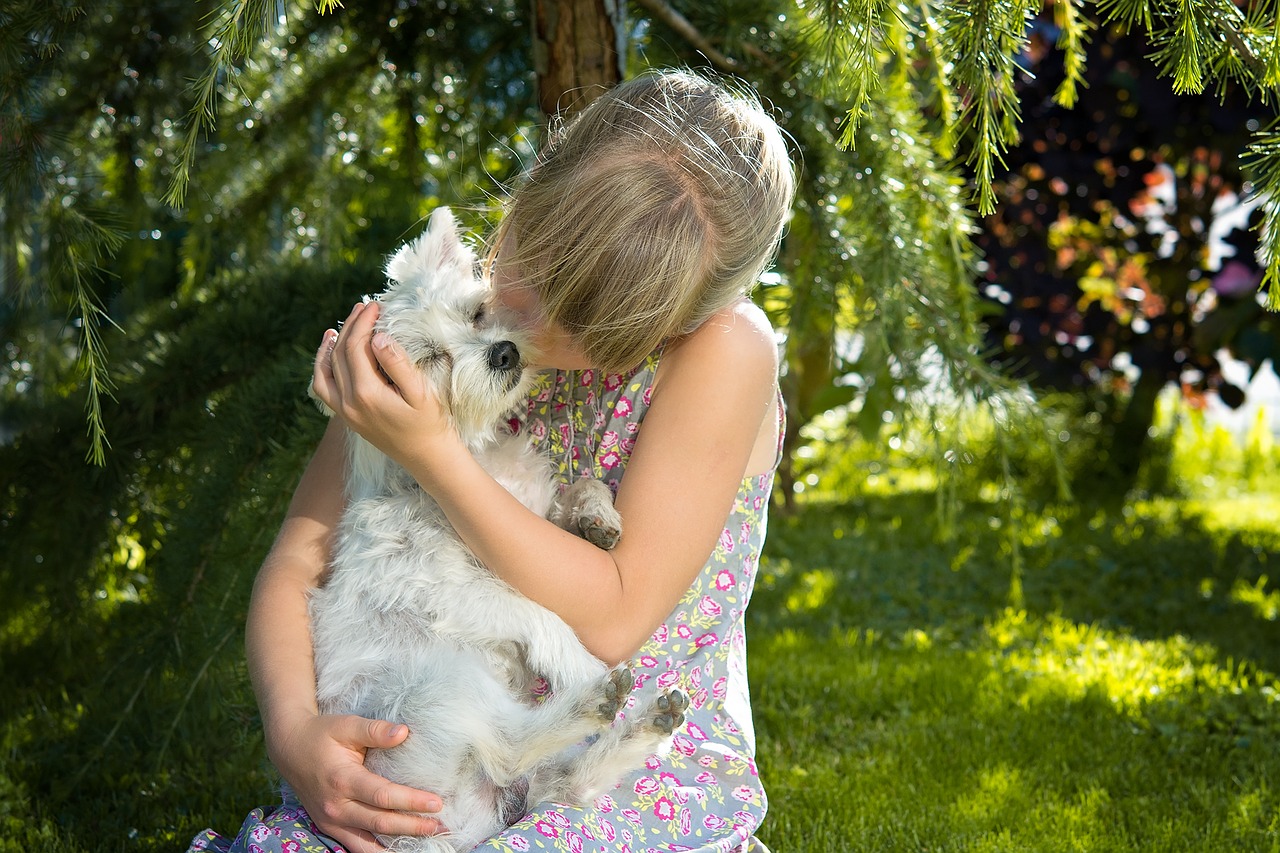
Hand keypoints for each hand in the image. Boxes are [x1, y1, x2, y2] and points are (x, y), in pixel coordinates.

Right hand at [269, 712, 443, 852]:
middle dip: (413, 827)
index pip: (383, 796)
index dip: (411, 802)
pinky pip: (356, 847)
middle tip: (440, 825)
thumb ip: (375, 730)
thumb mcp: (347, 725)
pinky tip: (397, 850)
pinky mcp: (329, 827)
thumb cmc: (322, 734)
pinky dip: (377, 851)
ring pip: (367, 845)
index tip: (437, 803)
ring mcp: (331, 821)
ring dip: (397, 847)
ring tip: (426, 844)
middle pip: (380, 823)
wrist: (289, 748)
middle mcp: (336, 806)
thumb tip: (404, 732)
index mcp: (342, 780)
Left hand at [311, 301, 457, 470]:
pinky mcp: (346, 417)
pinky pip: (324, 387)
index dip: (364, 322)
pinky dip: (323, 366)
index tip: (376, 305)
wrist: (427, 457)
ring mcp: (344, 411)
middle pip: (340, 353)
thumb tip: (378, 337)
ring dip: (333, 344)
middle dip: (352, 326)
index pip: (356, 346)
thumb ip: (397, 363)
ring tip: (345, 324)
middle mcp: (348, 403)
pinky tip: (330, 351)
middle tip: (366, 307)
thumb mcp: (421, 392)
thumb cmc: (430, 423)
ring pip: (326, 369)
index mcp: (367, 393)